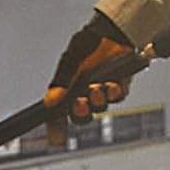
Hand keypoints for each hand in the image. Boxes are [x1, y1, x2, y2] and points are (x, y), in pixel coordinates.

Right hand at [44, 13, 133, 146]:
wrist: (112, 30)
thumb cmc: (88, 45)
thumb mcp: (70, 61)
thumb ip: (61, 82)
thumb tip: (50, 102)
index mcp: (68, 90)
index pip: (59, 115)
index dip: (57, 128)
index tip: (57, 139)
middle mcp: (84, 94)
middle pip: (80, 116)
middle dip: (80, 112)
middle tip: (79, 103)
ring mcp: (102, 92)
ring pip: (100, 108)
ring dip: (97, 100)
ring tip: (96, 87)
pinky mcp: (120, 88)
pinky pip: (117, 98)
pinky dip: (113, 92)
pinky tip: (111, 84)